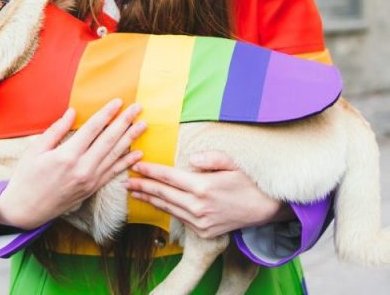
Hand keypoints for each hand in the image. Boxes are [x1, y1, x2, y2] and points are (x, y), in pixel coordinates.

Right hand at [0, 99, 145, 229]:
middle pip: (109, 140)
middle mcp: (82, 168)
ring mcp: (89, 181)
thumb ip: (56, 130)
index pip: (92, 129)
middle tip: (138, 108)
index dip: (106, 114)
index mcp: (67, 156)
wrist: (26, 210)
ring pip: (115, 155)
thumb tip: (72, 112)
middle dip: (125, 122)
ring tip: (143, 125)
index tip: (118, 102)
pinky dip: (126, 162)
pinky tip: (138, 153)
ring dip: (130, 139)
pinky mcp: (92, 189)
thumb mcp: (35, 150)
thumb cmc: (26, 177)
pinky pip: (113, 173)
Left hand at [126, 151, 289, 238]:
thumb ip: (212, 158)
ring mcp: (199, 221)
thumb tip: (192, 158)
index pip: (169, 176)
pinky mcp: (202, 231)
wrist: (264, 210)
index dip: (151, 170)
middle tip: (125, 180)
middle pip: (163, 193)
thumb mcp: (233, 164)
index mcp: (203, 187)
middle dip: (142, 186)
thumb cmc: (248, 183)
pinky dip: (164, 209)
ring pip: (167, 207)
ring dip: (149, 199)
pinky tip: (155, 202)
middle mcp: (198, 206)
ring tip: (134, 192)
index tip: (137, 164)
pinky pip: (178, 218)